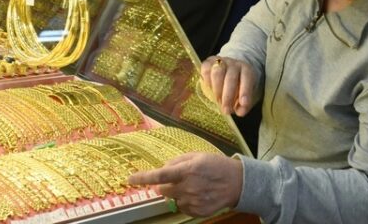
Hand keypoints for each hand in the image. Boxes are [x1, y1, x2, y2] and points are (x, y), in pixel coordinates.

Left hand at [128, 152, 242, 216]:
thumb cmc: (216, 165)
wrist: (237, 182)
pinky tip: (199, 194)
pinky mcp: (197, 211)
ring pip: (173, 199)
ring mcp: (193, 201)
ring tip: (195, 185)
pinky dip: (186, 201)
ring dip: (178, 192)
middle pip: (164, 190)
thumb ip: (177, 161)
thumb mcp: (197, 155)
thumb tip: (164, 168)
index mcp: (187, 170)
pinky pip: (183, 207)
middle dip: (166, 184)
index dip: (143, 177)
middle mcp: (188, 187)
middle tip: (181, 178)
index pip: (159, 175)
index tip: (130, 179)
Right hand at [200, 56, 256, 115]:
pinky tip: (210, 89)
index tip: (243, 104)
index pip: (247, 78)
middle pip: (231, 77)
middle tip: (226, 110)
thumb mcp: (246, 95)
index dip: (245, 91)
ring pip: (217, 72)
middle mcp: (234, 64)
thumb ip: (244, 105)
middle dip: (228, 96)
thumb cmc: (239, 85)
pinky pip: (206, 70)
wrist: (230, 69)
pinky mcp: (209, 62)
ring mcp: (221, 61)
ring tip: (218, 101)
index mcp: (247, 70)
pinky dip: (207, 81)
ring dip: (217, 90)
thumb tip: (240, 112)